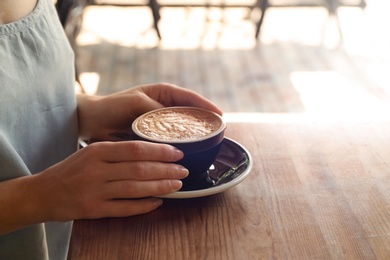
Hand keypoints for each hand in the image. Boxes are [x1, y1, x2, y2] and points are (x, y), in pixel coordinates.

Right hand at [34, 141, 187, 221]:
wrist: (42, 192)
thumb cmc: (71, 170)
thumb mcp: (91, 152)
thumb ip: (117, 151)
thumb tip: (152, 152)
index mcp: (98, 151)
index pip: (136, 149)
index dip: (160, 151)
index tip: (177, 152)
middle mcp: (97, 169)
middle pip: (139, 169)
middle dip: (166, 170)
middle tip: (183, 170)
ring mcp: (95, 191)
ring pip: (135, 188)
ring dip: (160, 187)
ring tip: (177, 185)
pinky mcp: (93, 210)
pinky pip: (125, 208)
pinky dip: (144, 206)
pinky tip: (158, 202)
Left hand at [76, 83, 222, 140]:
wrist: (93, 122)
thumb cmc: (112, 107)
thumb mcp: (136, 104)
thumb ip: (156, 111)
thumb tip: (177, 123)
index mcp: (162, 94)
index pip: (190, 98)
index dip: (206, 106)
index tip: (219, 115)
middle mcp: (164, 108)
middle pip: (190, 114)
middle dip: (203, 122)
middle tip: (217, 133)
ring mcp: (160, 124)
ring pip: (182, 129)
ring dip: (193, 136)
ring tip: (206, 144)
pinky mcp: (154, 137)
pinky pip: (171, 141)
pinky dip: (179, 146)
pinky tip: (186, 154)